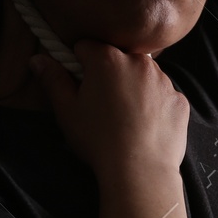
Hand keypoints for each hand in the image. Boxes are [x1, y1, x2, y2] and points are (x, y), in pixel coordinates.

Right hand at [30, 40, 187, 179]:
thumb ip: (53, 80)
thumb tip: (38, 59)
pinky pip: (163, 96)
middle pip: (118, 58)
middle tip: (102, 105)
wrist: (140, 171)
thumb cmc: (99, 140)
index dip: (79, 63)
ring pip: (143, 75)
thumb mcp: (67, 111)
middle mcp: (139, 62)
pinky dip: (155, 106)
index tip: (79, 84)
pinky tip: (145, 128)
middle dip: (109, 75)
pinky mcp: (180, 100)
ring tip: (125, 119)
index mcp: (108, 59)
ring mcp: (164, 81)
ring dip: (134, 87)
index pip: (87, 46)